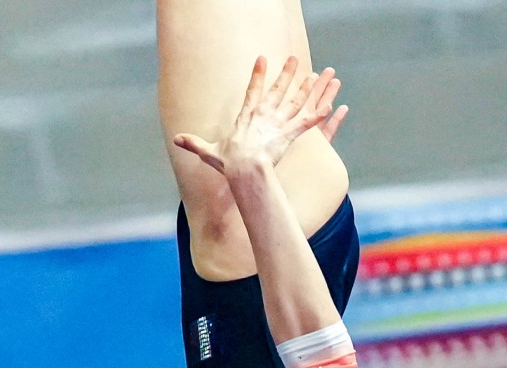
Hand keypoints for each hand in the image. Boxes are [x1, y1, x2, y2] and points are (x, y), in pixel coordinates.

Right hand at [173, 56, 347, 175]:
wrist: (245, 171)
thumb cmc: (228, 162)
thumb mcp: (209, 151)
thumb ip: (195, 144)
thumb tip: (177, 140)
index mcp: (246, 117)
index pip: (253, 90)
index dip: (258, 74)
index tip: (262, 58)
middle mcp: (264, 116)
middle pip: (278, 90)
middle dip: (287, 74)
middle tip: (294, 59)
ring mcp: (277, 125)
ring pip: (295, 103)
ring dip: (306, 90)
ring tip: (314, 76)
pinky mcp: (289, 135)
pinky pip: (305, 124)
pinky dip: (317, 116)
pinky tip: (328, 107)